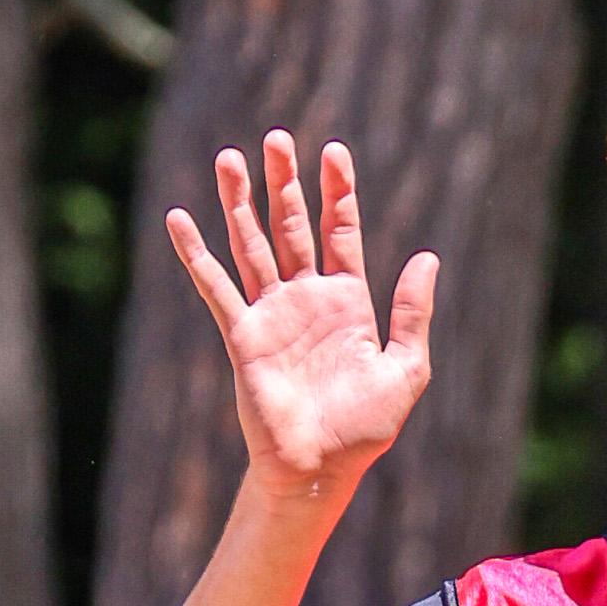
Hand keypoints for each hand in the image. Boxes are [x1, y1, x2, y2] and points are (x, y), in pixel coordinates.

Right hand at [167, 132, 437, 508]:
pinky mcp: (243, 335)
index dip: (338, 192)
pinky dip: (197, 253)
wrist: (321, 467)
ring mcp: (271, 314)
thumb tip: (427, 256)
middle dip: (285, 182)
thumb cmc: (364, 429)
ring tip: (230, 157)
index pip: (340, 232)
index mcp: (347, 302)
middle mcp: (306, 299)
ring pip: (252, 244)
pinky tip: (179, 219)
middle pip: (292, 226)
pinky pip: (217, 286)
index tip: (335, 151)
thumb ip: (413, 313)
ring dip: (240, 202)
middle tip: (277, 137)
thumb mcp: (405, 369)